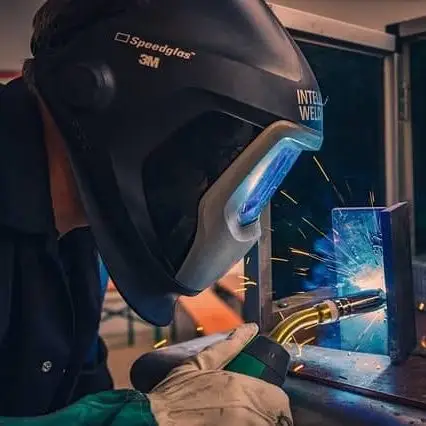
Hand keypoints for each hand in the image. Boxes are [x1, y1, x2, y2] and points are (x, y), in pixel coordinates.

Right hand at [147, 323, 292, 425]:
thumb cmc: (173, 394)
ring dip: (261, 422)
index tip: (261, 402)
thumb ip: (229, 346)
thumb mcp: (199, 364)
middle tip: (251, 413)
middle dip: (268, 415)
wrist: (153, 421)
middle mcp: (246, 412)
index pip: (278, 398)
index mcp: (240, 387)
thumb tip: (250, 328)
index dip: (272, 400)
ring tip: (241, 419)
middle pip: (277, 417)